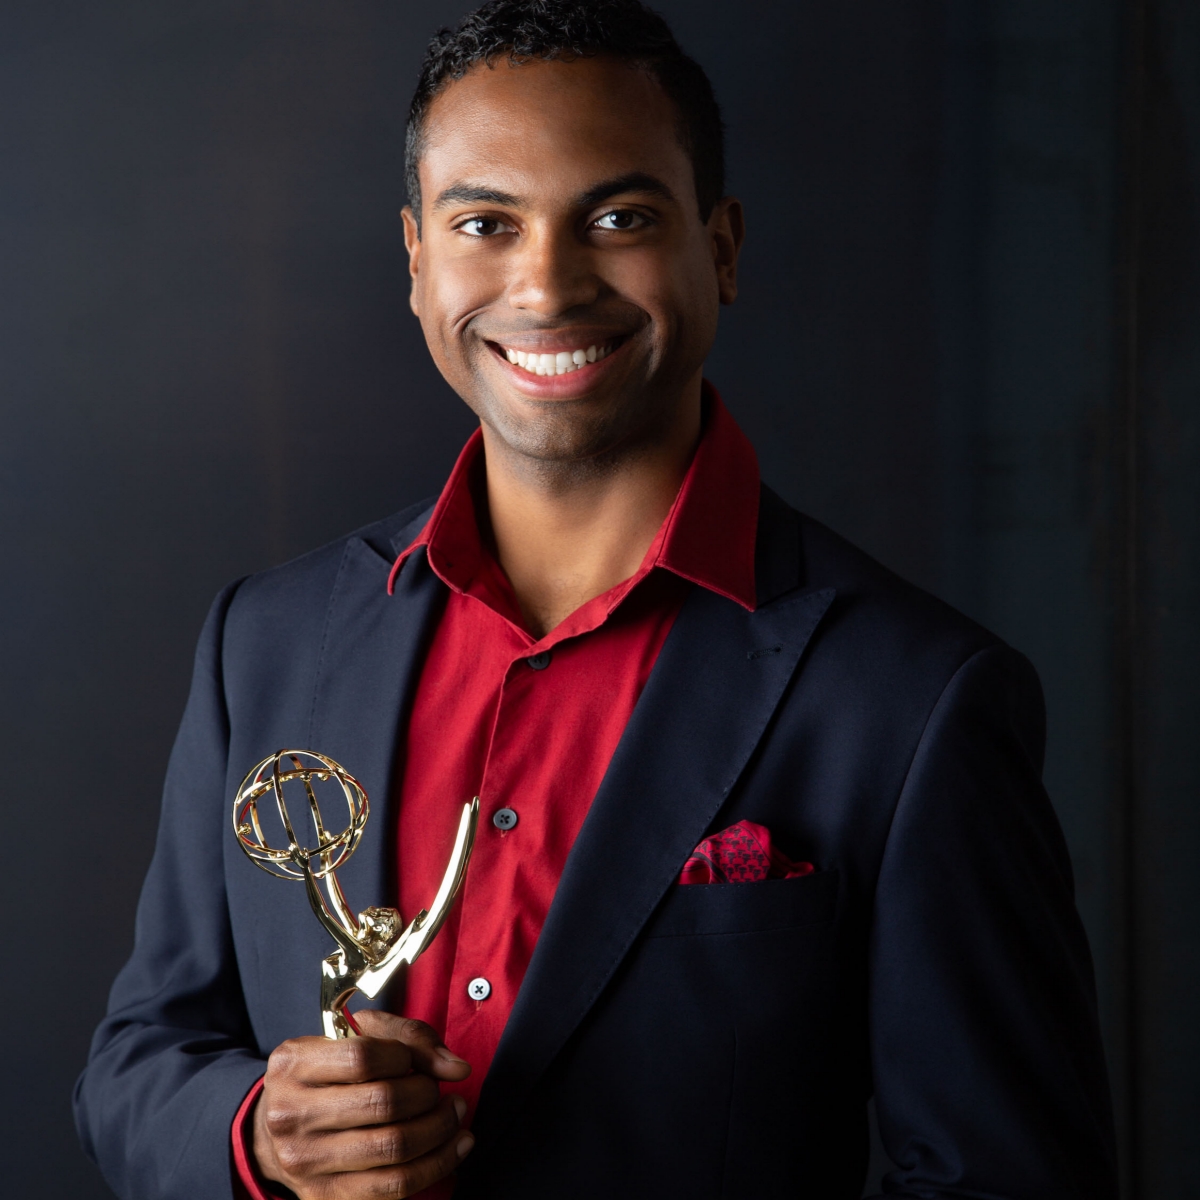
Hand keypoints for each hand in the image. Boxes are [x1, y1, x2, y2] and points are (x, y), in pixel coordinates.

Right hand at [252, 1011, 473, 1198]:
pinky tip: (456, 1145)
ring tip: (454, 1113)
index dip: (403, 1056)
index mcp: (293, 1065)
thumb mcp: (358, 1034)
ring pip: (394, 1148)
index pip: (363, 1057)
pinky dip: (437, 1164)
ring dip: (440, 1128)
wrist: (281, 1129)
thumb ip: (409, 1037)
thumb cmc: (330, 1071)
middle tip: (439, 1090)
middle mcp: (290, 1115)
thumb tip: (457, 1068)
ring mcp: (304, 1162)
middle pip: (383, 1103)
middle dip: (428, 1093)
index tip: (411, 1061)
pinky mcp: (325, 1197)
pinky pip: (394, 1187)